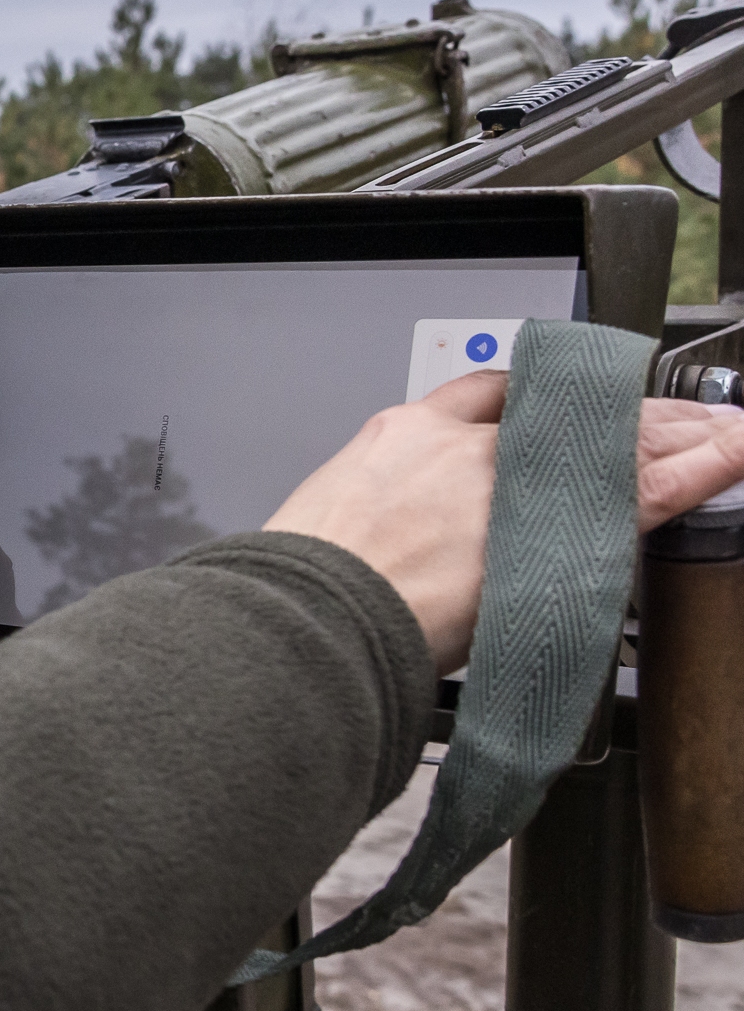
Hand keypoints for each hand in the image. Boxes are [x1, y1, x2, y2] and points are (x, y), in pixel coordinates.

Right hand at [263, 377, 743, 671]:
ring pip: (611, 442)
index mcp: (399, 437)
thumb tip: (370, 551)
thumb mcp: (321, 525)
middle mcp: (465, 446)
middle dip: (613, 412)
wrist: (319, 613)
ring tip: (717, 428)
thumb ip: (363, 521)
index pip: (482, 396)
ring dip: (672, 432)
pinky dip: (702, 464)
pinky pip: (648, 486)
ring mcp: (513, 480)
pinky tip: (732, 448)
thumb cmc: (308, 587)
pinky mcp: (560, 526)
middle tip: (660, 413)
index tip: (551, 405)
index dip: (527, 398)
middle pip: (560, 413)